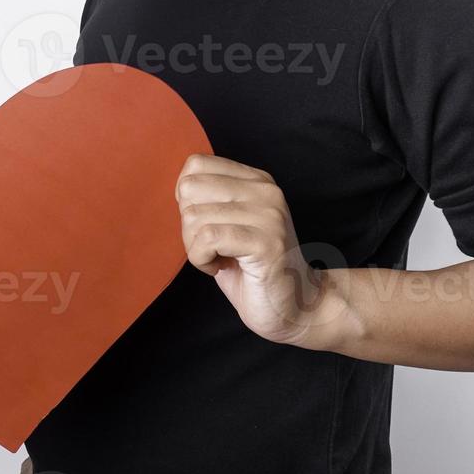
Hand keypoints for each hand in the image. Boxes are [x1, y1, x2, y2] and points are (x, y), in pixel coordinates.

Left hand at [174, 153, 341, 346]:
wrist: (294, 307)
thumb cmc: (251, 269)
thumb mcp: (228, 223)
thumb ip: (208, 199)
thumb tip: (179, 186)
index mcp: (256, 181)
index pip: (196, 165)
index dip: (187, 199)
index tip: (205, 224)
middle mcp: (266, 191)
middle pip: (190, 189)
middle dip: (188, 224)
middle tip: (212, 247)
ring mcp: (269, 215)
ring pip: (194, 216)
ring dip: (195, 247)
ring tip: (220, 259)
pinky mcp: (266, 242)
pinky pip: (206, 238)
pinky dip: (201, 259)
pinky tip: (219, 268)